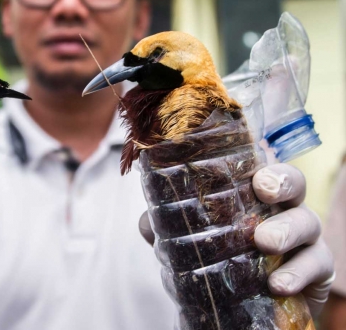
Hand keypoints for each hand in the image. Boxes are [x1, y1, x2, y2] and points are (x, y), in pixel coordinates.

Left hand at [139, 163, 333, 316]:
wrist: (245, 302)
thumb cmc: (223, 258)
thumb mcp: (193, 241)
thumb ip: (168, 229)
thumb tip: (147, 223)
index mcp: (253, 194)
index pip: (261, 166)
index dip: (260, 160)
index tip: (252, 170)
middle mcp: (282, 208)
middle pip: (293, 182)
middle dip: (282, 181)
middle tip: (264, 190)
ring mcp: (303, 237)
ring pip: (308, 221)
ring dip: (287, 229)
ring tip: (264, 241)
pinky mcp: (316, 269)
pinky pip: (316, 265)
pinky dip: (298, 273)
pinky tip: (278, 283)